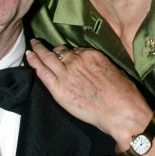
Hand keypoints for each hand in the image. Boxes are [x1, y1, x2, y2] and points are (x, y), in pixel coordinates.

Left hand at [26, 40, 152, 140]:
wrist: (123, 112)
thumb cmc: (125, 95)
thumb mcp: (115, 70)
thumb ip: (100, 66)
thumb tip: (94, 69)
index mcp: (92, 55)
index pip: (75, 50)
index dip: (68, 53)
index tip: (64, 55)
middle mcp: (77, 61)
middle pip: (59, 51)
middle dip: (48, 47)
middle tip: (39, 43)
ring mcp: (67, 74)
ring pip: (48, 58)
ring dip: (38, 50)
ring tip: (32, 46)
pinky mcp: (59, 89)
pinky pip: (43, 72)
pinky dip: (34, 63)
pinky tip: (29, 57)